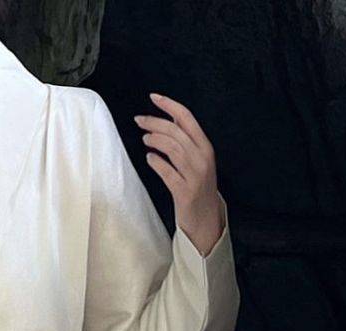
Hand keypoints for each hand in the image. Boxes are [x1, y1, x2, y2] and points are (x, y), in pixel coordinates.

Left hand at [133, 93, 225, 257]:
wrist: (206, 219)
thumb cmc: (197, 188)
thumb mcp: (196, 162)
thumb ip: (185, 143)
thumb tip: (165, 121)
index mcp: (206, 147)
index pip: (187, 118)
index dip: (169, 105)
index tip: (153, 97)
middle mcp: (202, 158)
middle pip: (176, 131)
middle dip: (155, 122)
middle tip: (139, 120)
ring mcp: (195, 175)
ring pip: (172, 148)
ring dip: (154, 140)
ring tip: (144, 139)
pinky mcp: (185, 192)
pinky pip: (167, 172)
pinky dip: (156, 163)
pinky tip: (149, 158)